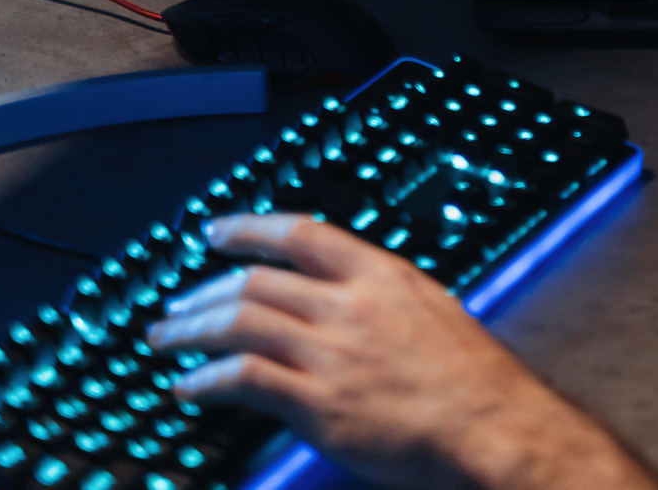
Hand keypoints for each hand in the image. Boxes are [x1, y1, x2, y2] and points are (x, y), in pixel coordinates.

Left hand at [146, 215, 657, 489]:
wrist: (492, 428)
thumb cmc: (475, 379)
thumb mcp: (434, 309)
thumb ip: (385, 294)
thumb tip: (346, 288)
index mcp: (381, 274)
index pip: (300, 232)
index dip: (248, 229)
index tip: (215, 232)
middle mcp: (349, 304)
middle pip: (256, 280)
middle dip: (205, 290)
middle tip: (178, 304)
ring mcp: (330, 352)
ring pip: (239, 322)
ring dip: (191, 329)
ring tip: (165, 340)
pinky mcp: (317, 403)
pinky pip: (243, 378)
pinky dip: (206, 379)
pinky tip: (188, 386)